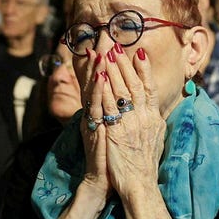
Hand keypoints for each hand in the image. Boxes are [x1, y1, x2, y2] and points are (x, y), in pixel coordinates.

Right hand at [79, 49, 112, 201]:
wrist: (103, 179)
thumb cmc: (112, 155)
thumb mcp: (116, 128)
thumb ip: (116, 111)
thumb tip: (125, 97)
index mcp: (100, 110)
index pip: (101, 81)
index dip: (103, 62)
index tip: (107, 42)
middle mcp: (94, 112)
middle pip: (95, 81)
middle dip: (99, 59)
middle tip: (102, 38)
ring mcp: (93, 121)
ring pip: (93, 91)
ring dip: (96, 70)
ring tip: (99, 51)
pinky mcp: (94, 130)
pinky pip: (96, 107)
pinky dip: (98, 91)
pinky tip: (101, 77)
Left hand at [92, 42, 164, 198]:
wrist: (139, 184)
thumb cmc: (145, 164)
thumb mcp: (155, 138)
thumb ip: (152, 120)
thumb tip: (152, 107)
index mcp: (153, 118)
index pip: (149, 88)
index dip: (144, 70)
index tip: (139, 53)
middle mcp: (144, 118)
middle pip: (133, 85)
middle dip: (124, 64)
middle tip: (117, 46)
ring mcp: (130, 124)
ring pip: (121, 92)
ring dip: (113, 70)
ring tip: (106, 53)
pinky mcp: (116, 132)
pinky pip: (109, 107)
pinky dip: (104, 91)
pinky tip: (100, 77)